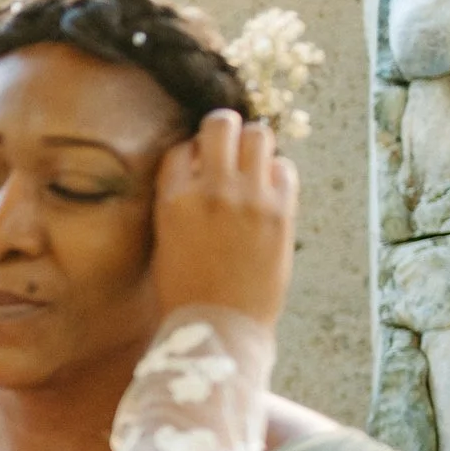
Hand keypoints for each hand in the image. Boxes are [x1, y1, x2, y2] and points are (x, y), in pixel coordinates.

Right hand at [151, 109, 298, 325]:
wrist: (220, 326)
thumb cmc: (184, 292)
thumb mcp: (164, 241)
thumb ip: (179, 203)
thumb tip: (199, 173)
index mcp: (173, 199)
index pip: (182, 148)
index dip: (192, 154)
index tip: (198, 166)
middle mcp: (211, 189)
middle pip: (221, 124)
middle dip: (224, 131)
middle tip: (227, 147)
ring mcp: (250, 197)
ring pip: (260, 135)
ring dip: (254, 146)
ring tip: (252, 166)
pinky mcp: (282, 210)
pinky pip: (285, 168)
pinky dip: (277, 173)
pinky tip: (268, 193)